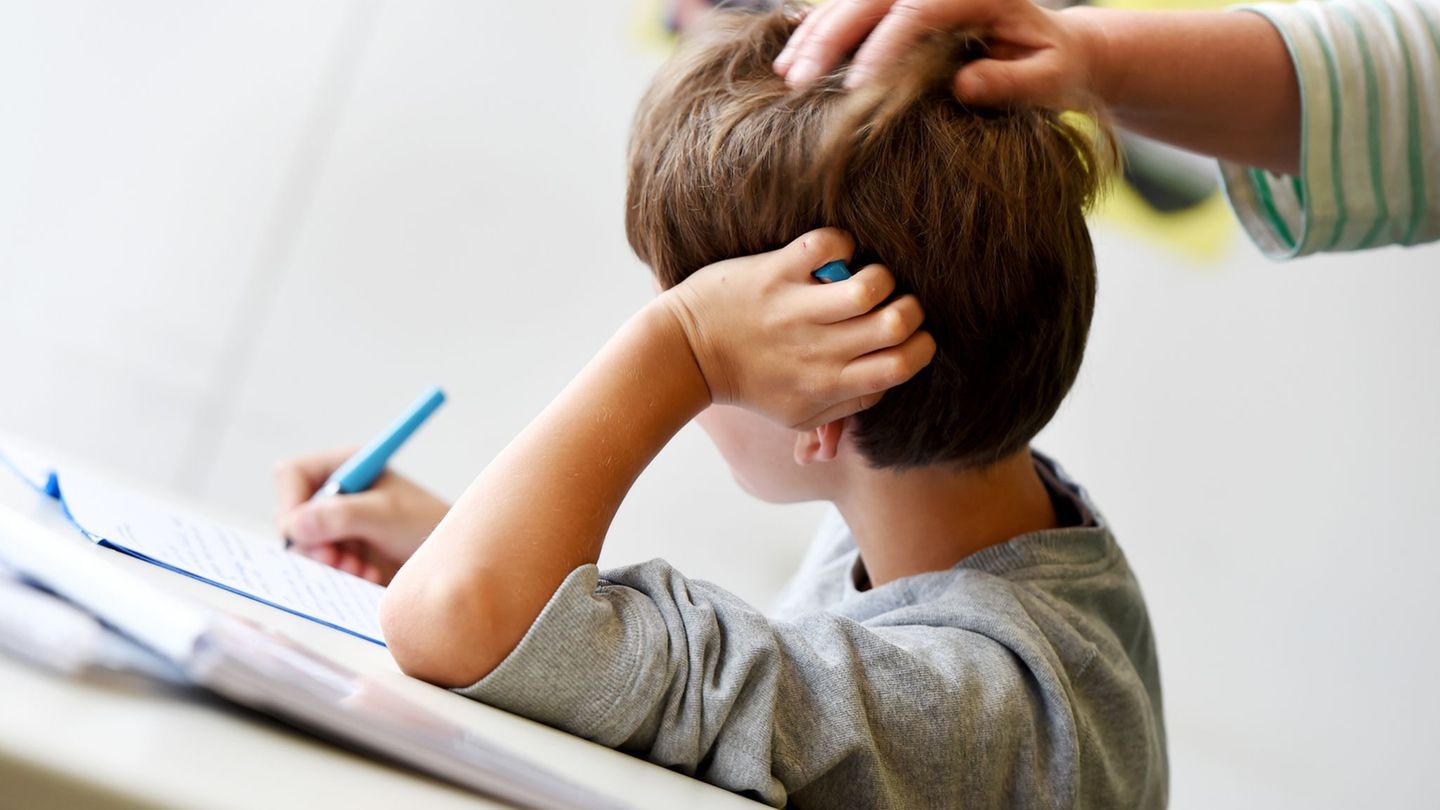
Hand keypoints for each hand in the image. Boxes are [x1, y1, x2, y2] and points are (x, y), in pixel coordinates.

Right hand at [274, 448, 449, 584]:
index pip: (292, 475)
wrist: (452, 561)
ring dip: (326, 563)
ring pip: (302, 546)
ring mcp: (336, 525)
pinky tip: (367, 577)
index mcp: (345, 467)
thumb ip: (342, 516)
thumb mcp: (387, 516)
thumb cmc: (428, 525)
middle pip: (291, 515)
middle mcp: (335, 494)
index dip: (290, 502)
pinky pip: (319, 568)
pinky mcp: (341, 553)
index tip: (302, 532)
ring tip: (359, 571)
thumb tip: (295, 524)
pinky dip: (337, 576)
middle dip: (311, 542)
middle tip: (336, 560)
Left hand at [660, 228, 935, 430]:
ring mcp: (796, 309)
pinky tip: (832, 255)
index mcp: (829, 385)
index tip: (911, 333)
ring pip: (870, 286)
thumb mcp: (794, 414)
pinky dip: (841, 243)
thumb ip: (843, 411)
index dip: (920, 345)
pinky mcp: (775, 273)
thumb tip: (882, 391)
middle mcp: (817, 350)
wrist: (685, 354)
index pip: (901, 367)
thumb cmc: (747, 382)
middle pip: (896, 325)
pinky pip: (827, 245)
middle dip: (910, 308)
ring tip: (864, 277)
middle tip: (893, 302)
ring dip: (880, 275)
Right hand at [774, 0, 1100, 110]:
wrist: (1054, 48)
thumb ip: (1012, 83)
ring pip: (852, 2)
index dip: (884, 47)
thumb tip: (962, 86)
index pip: (920, 8)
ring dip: (815, 36)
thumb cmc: (1053, 68)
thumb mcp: (1050, 79)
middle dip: (831, 39)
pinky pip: (850, 11)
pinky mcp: (899, 5)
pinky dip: (818, 33)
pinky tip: (790, 59)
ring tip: (786, 75)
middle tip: (799, 83)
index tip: (857, 89)